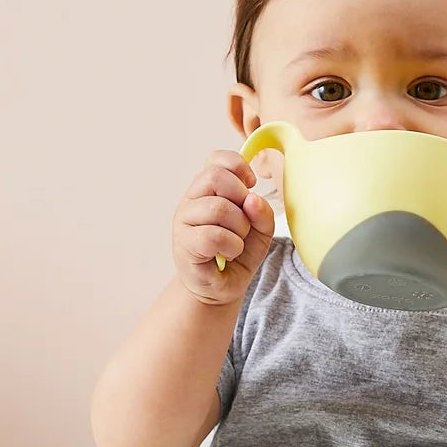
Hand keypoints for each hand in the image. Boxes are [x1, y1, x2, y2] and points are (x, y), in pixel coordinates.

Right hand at [173, 150, 275, 304]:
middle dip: (240, 198)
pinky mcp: (183, 244)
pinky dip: (231, 245)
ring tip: (237, 241)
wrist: (221, 287)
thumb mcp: (261, 230)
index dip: (238, 166)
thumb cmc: (237, 252)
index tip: (251, 184)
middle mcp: (191, 199)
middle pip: (216, 177)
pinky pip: (214, 235)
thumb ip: (262, 212)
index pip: (216, 159)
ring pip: (218, 207)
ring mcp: (184, 220)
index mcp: (207, 188)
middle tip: (244, 220)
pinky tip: (229, 253)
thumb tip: (252, 199)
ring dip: (239, 227)